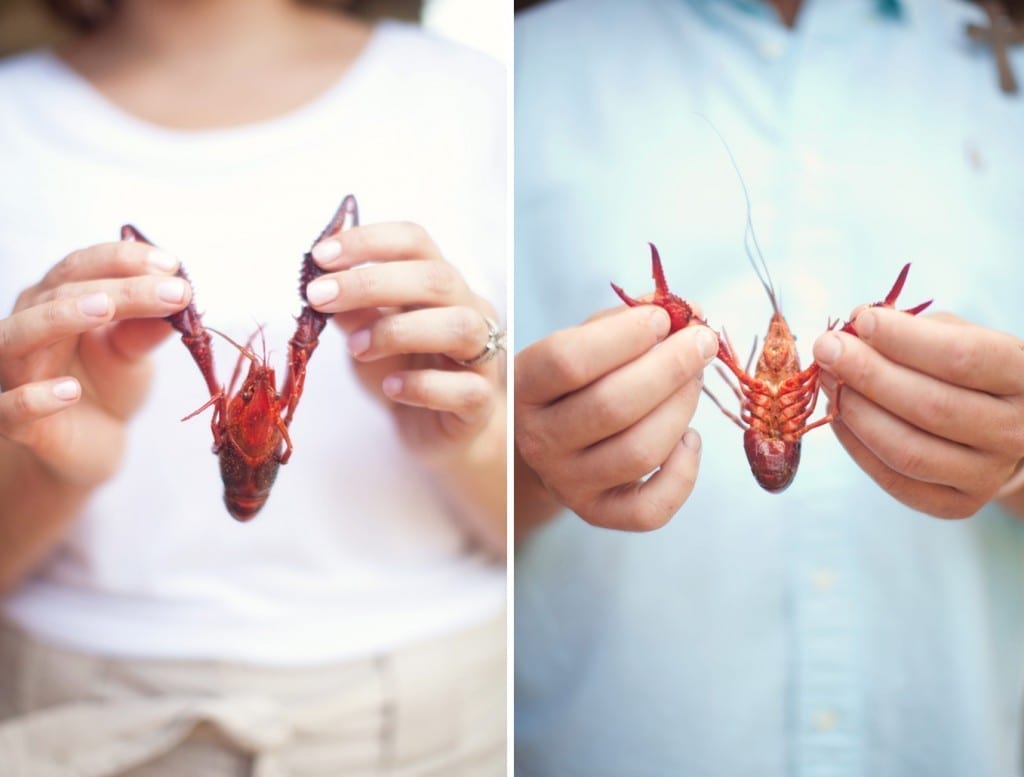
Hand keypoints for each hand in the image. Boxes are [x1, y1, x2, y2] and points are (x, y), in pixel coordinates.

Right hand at [0, 241, 190, 486]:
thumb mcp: (132, 351)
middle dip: (120, 288)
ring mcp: (13, 373)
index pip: (81, 267)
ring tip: (105, 308)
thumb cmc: (105, 384)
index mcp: (54, 300)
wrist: (89, 444)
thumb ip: (146, 327)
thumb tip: (178, 293)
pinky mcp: (12, 422)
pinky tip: (68, 391)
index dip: (124, 260)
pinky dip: (33, 398)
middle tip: (174, 290)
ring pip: (18, 336)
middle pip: (60, 294)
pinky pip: (9, 408)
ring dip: (60, 317)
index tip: (173, 265)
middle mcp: (26, 326)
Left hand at [305, 222, 502, 462]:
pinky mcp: (481, 399)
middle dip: (371, 282)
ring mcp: (482, 354)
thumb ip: (350, 307)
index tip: (321, 256)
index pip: (415, 241)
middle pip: (436, 278)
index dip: (369, 241)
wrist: (439, 431)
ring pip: (459, 325)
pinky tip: (391, 389)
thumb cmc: (405, 371)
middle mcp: (470, 309)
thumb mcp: (368, 333)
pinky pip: (464, 387)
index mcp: (441, 284)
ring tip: (355, 349)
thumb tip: (316, 281)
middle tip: (320, 297)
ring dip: (398, 332)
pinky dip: (422, 385)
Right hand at [515, 306, 715, 531]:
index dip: (624, 335)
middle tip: (701, 342)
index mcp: (524, 386)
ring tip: (695, 381)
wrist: (545, 439)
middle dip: (670, 368)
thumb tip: (690, 313)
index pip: (568, 360)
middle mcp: (538, 440)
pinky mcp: (597, 513)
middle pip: (611, 406)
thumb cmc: (574, 381)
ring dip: (682, 409)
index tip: (663, 317)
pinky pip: (650, 508)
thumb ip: (629, 321)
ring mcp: (566, 482)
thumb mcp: (583, 340)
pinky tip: (689, 439)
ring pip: (639, 453)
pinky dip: (683, 473)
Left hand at [813, 308, 1023, 517]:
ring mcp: (988, 475)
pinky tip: (838, 414)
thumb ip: (912, 328)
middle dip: (868, 374)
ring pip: (908, 450)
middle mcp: (1017, 432)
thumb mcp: (956, 336)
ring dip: (856, 412)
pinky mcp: (958, 506)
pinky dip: (855, 445)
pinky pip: (894, 480)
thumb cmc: (969, 373)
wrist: (997, 431)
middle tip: (827, 349)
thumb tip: (854, 326)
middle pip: (932, 407)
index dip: (905, 339)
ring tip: (828, 380)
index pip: (964, 358)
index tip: (862, 321)